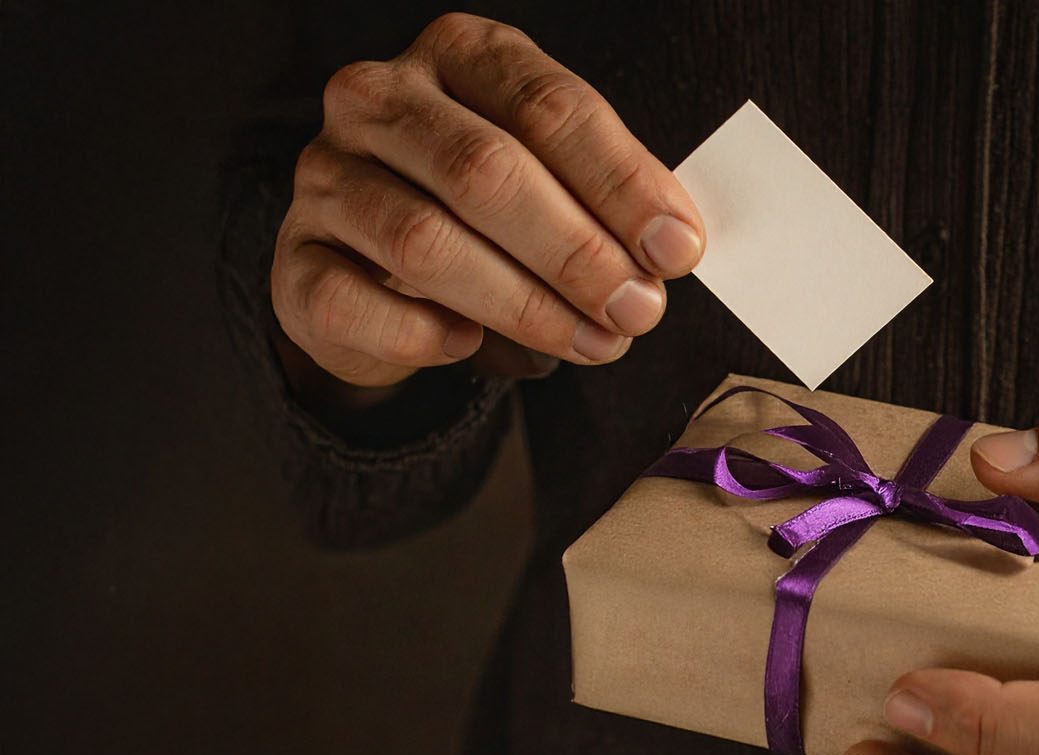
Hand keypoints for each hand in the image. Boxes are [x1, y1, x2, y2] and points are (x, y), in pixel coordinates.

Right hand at [270, 12, 703, 394]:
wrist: (380, 269)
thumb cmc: (492, 213)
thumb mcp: (557, 180)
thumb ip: (609, 200)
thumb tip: (671, 249)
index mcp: (461, 55)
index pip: (549, 107)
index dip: (622, 183)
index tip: (676, 250)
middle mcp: (381, 98)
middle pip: (486, 170)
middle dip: (576, 252)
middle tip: (637, 310)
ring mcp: (326, 175)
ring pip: (424, 240)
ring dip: (522, 304)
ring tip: (592, 342)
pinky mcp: (294, 259)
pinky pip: (355, 301)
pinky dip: (423, 334)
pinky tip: (471, 345)